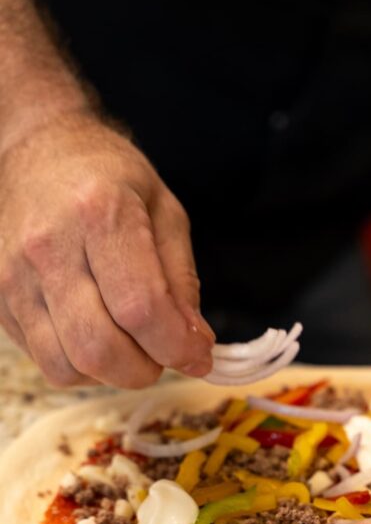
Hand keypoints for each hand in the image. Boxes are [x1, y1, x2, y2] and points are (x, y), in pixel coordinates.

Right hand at [0, 111, 214, 387]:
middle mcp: (49, 246)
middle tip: (162, 355)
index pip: (141, 308)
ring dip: (111, 374)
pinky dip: (82, 367)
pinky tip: (98, 338)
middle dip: (144, 370)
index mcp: (99, 213)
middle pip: (99, 347)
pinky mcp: (0, 299)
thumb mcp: (165, 212)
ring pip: (67, 366)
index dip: (177, 346)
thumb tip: (195, 347)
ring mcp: (15, 275)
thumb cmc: (108, 180)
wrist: (38, 150)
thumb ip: (182, 282)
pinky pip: (46, 361)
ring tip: (130, 347)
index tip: (198, 356)